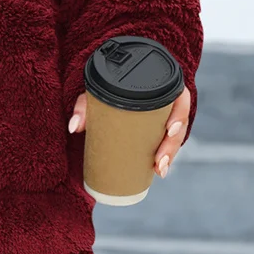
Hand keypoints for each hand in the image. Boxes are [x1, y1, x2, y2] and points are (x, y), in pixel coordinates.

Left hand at [67, 85, 191, 177]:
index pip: (179, 98)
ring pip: (174, 136)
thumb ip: (85, 105)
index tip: (170, 130)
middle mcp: (166, 100)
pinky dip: (164, 156)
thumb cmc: (107, 85)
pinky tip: (158, 170)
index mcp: (161, 85)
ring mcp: (164, 116)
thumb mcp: (97, 90)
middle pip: (178, 123)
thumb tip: (74, 127)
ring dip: (169, 155)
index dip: (179, 115)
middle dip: (171, 146)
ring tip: (159, 171)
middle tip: (159, 163)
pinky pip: (167, 142)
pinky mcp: (158, 128)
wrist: (111, 82)